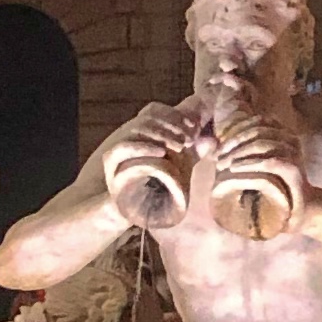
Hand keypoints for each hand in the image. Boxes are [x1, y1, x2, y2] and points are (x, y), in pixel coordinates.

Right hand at [102, 105, 199, 225]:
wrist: (129, 210)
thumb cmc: (154, 188)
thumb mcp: (178, 168)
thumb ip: (192, 154)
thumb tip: (211, 141)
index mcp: (142, 132)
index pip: (154, 110)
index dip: (175, 114)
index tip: (194, 126)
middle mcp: (127, 135)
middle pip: (148, 117)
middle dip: (172, 124)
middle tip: (189, 138)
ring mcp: (118, 146)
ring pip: (137, 128)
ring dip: (162, 134)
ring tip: (180, 146)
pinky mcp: (110, 163)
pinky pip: (123, 148)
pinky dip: (143, 147)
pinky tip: (161, 153)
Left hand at [209, 107, 306, 235]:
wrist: (302, 209)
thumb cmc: (276, 187)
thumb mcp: (253, 166)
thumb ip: (234, 153)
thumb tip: (205, 144)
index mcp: (282, 133)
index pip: (257, 121)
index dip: (235, 130)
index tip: (219, 147)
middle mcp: (290, 139)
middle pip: (257, 131)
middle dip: (233, 143)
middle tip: (218, 158)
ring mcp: (294, 153)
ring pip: (261, 143)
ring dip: (238, 153)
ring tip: (223, 164)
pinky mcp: (294, 170)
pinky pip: (269, 162)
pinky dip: (250, 164)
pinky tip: (234, 169)